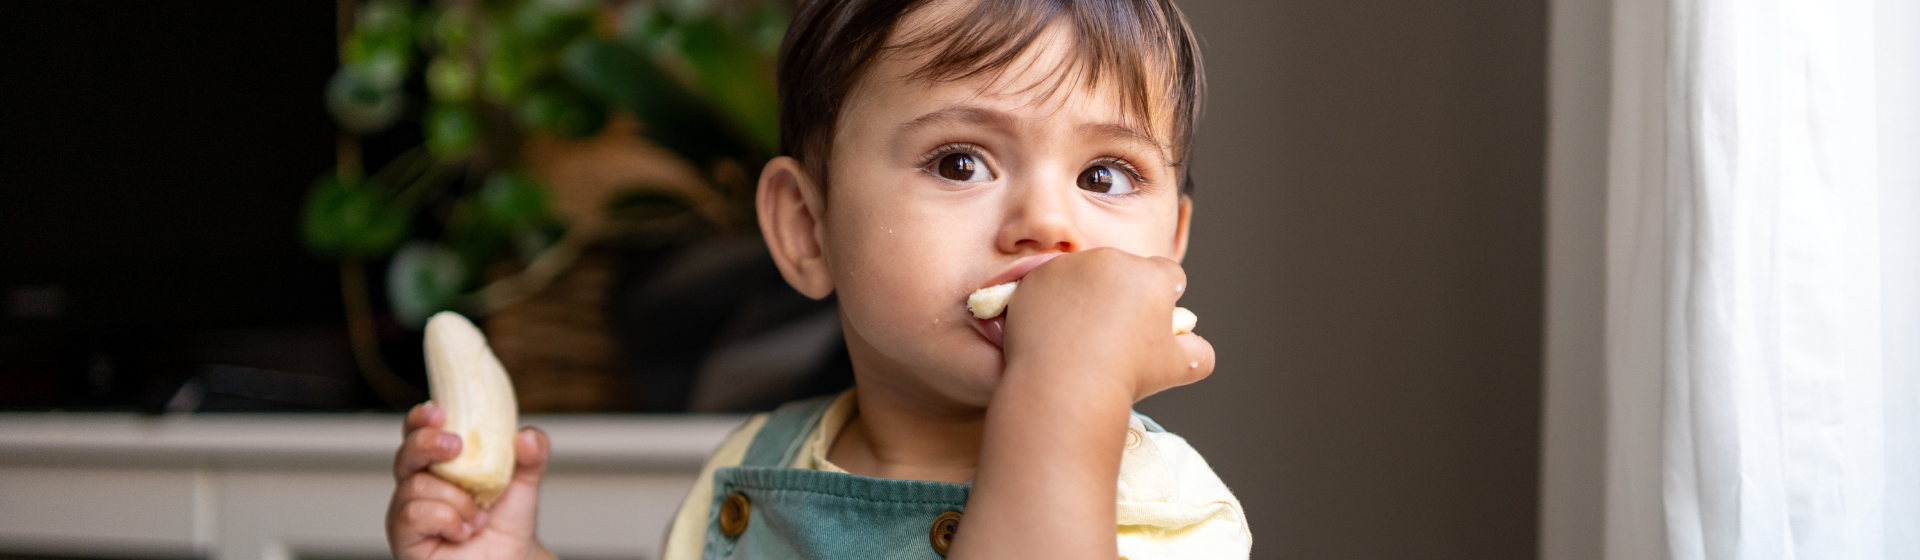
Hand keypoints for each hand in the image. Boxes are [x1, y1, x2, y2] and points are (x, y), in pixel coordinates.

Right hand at [387, 402, 555, 559]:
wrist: (509, 559)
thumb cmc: (507, 521)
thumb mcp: (525, 481)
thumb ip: (532, 454)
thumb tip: (527, 437)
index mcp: (441, 462)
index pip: (419, 431)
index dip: (422, 418)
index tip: (439, 411)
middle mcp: (419, 483)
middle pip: (406, 452)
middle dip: (427, 443)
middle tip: (457, 446)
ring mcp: (408, 511)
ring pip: (415, 485)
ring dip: (456, 498)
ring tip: (477, 516)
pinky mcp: (404, 537)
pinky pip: (413, 514)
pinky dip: (446, 519)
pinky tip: (463, 531)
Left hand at [1000, 247, 1215, 400]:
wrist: (1064, 384)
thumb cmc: (1126, 376)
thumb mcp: (1180, 369)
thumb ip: (1199, 352)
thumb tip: (1194, 343)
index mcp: (1151, 276)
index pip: (1168, 274)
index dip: (1164, 296)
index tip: (1150, 320)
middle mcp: (1112, 260)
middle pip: (1124, 271)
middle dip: (1123, 293)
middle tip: (1112, 333)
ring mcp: (1070, 266)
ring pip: (1084, 275)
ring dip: (1085, 295)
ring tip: (1079, 337)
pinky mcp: (1035, 278)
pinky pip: (1048, 286)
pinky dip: (1051, 304)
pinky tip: (1053, 333)